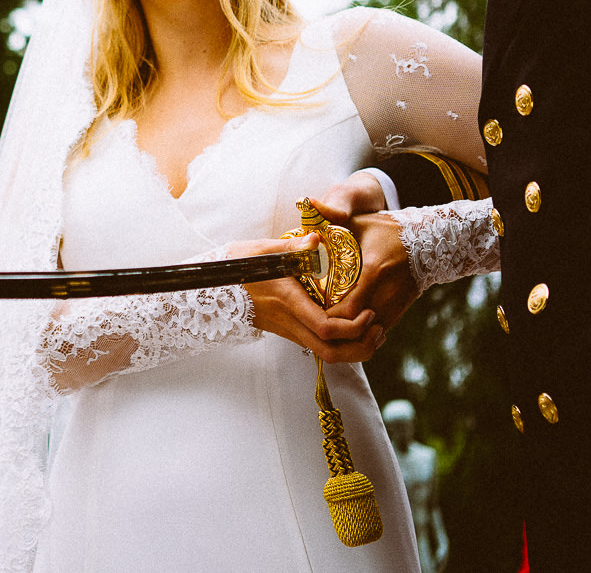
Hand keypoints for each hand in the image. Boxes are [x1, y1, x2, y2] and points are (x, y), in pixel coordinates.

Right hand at [230, 235, 384, 362]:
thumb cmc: (238, 265)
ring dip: (354, 347)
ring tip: (371, 328)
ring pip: (326, 354)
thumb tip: (317, 238)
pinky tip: (353, 323)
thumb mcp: (264, 250)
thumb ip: (294, 246)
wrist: (212, 286)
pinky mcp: (289, 330)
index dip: (353, 327)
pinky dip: (342, 340)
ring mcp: (289, 330)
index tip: (369, 311)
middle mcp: (290, 322)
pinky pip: (319, 344)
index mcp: (288, 301)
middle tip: (378, 327)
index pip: (325, 328)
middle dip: (361, 347)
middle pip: (331, 352)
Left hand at [307, 180, 417, 336]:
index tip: (310, 308)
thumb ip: (332, 214)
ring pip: (366, 334)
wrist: (427, 241)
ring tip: (325, 323)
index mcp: (374, 269)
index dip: (327, 314)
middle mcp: (387, 292)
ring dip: (346, 331)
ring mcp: (395, 305)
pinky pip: (375, 332)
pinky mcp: (399, 313)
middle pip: (355, 326)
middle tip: (313, 318)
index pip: (348, 308)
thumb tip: (306, 201)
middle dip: (333, 326)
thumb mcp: (359, 220)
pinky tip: (344, 323)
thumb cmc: (385, 229)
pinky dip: (359, 331)